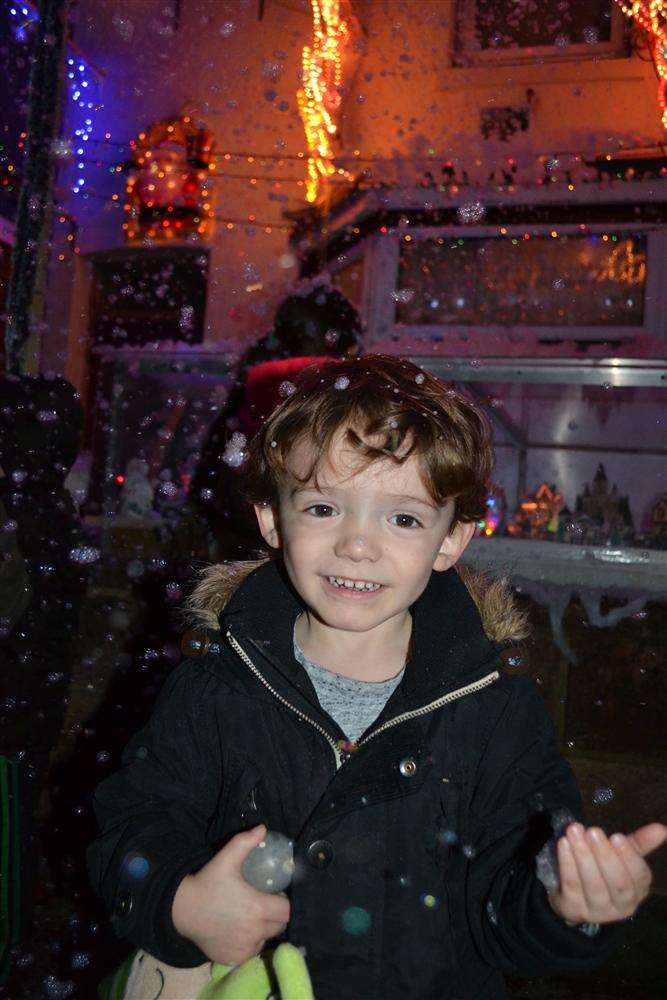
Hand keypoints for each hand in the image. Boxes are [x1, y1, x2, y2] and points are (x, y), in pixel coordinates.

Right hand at [171, 824, 290, 965]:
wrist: (182, 910)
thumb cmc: (207, 883)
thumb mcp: (226, 859)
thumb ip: (245, 842)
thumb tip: (262, 828)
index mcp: (257, 909)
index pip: (287, 910)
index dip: (284, 901)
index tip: (274, 894)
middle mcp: (254, 932)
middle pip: (280, 925)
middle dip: (276, 914)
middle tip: (264, 903)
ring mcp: (245, 948)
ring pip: (267, 938)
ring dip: (265, 929)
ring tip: (252, 916)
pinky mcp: (235, 958)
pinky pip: (253, 950)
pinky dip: (251, 942)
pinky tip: (241, 930)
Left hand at [547, 821, 666, 925]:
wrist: (576, 896)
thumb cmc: (606, 871)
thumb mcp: (622, 856)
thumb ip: (640, 843)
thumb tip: (662, 828)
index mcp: (637, 891)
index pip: (639, 877)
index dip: (629, 858)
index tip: (617, 836)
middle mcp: (620, 906)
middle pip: (617, 884)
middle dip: (605, 856)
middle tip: (594, 831)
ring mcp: (596, 911)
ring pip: (593, 885)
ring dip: (583, 856)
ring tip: (575, 832)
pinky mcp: (574, 908)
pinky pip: (571, 885)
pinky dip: (567, 863)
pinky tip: (563, 843)